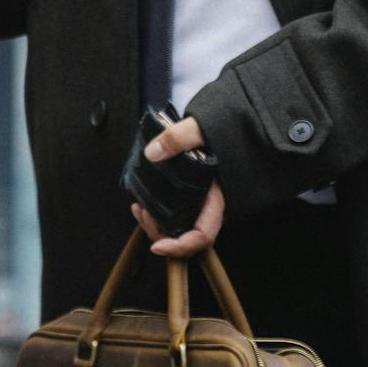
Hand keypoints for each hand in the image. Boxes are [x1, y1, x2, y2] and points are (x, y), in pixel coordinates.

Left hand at [130, 116, 226, 257]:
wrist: (227, 119)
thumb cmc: (221, 124)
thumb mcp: (200, 126)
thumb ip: (178, 137)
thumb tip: (152, 153)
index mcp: (217, 196)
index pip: (203, 235)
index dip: (180, 247)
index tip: (157, 247)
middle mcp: (210, 204)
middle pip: (187, 238)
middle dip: (161, 234)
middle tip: (143, 213)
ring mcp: (200, 202)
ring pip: (178, 228)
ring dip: (155, 226)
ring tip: (139, 208)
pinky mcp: (189, 195)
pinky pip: (174, 216)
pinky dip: (156, 215)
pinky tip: (142, 204)